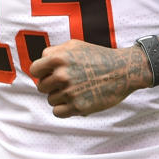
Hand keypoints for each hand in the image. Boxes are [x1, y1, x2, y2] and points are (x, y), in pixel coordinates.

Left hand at [29, 40, 151, 117]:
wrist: (123, 71)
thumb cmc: (98, 57)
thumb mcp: (74, 45)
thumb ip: (53, 52)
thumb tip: (38, 67)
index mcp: (59, 58)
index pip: (34, 70)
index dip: (42, 72)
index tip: (51, 74)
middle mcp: (62, 75)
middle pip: (41, 87)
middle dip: (51, 85)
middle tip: (67, 83)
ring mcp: (70, 92)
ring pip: (50, 100)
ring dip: (60, 97)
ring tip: (76, 90)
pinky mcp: (78, 107)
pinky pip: (57, 112)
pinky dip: (64, 109)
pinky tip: (75, 101)